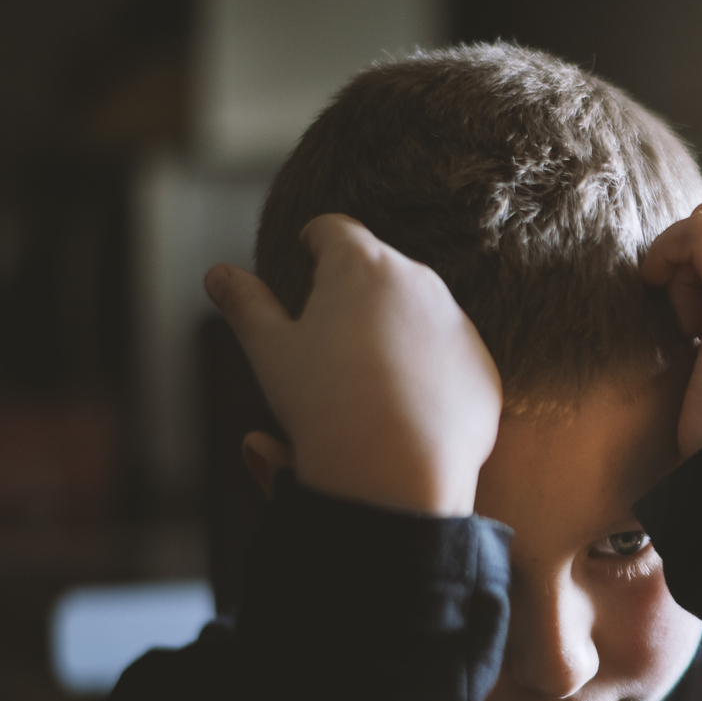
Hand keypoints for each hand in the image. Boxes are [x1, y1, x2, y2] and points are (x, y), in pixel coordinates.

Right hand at [205, 214, 501, 516]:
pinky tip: (403, 404)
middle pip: (381, 269)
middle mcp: (419, 282)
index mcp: (361, 265)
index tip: (306, 248)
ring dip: (395, 328)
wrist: (396, 471)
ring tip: (365, 371)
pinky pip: (450, 358)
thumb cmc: (324, 403)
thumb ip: (245, 304)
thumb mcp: (270, 350)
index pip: (334, 229)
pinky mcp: (483, 368)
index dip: (315, 238)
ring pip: (420, 313)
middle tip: (331, 323)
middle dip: (356, 287)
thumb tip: (218, 274)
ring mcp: (458, 325)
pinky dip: (429, 371)